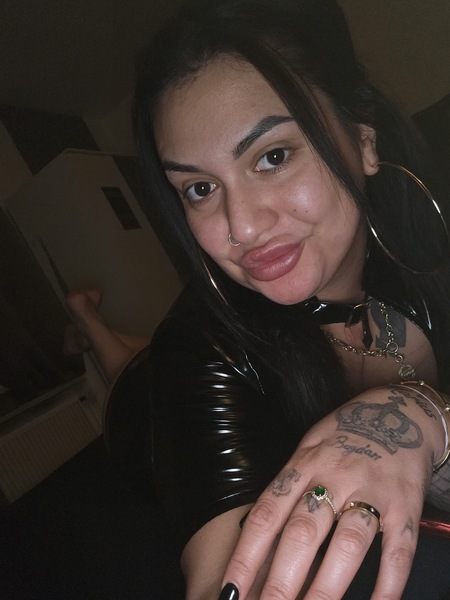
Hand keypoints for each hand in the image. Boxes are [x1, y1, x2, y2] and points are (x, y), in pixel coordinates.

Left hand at [219, 385, 440, 598]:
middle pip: (303, 532)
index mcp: (303, 465)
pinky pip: (398, 549)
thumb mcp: (307, 448)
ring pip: (347, 543)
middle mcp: (335, 477)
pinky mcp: (406, 505)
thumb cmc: (342, 436)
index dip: (247, 554)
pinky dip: (388, 583)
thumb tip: (259, 537)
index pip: (267, 513)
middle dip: (282, 579)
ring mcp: (372, 491)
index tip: (232, 589)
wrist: (397, 412)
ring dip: (327, 586)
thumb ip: (288, 487)